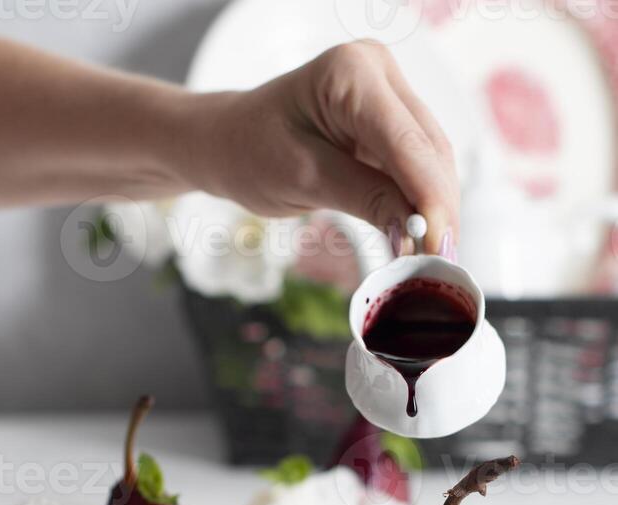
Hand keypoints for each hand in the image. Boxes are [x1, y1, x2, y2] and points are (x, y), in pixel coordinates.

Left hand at [198, 41, 458, 255]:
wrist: (230, 142)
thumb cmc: (252, 152)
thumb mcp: (303, 179)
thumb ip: (365, 199)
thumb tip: (416, 233)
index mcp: (351, 72)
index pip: (407, 143)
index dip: (430, 199)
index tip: (440, 248)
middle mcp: (378, 70)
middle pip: (429, 149)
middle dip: (440, 209)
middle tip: (443, 265)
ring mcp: (388, 92)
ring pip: (432, 158)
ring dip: (439, 209)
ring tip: (438, 259)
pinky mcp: (391, 119)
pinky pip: (419, 163)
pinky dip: (424, 201)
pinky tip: (427, 237)